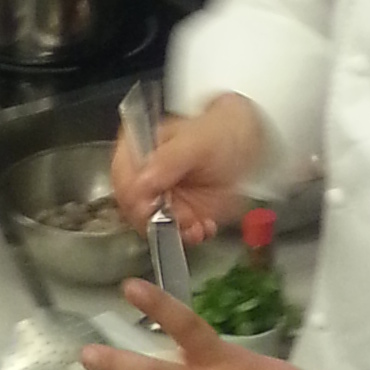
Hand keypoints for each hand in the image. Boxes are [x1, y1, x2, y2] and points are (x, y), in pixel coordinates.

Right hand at [107, 91, 266, 247]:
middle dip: (157, 220)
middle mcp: (140, 175)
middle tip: (185, 219)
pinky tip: (204, 227)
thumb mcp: (197, 141)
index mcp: (136, 147)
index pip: (122, 181)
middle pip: (132, 209)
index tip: (156, 208)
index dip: (136, 200)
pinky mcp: (174, 214)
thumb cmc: (220, 133)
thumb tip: (142, 183)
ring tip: (198, 225)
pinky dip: (190, 236)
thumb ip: (169, 159)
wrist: (246, 144)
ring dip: (176, 231)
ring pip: (151, 226)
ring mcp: (156, 197)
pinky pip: (172, 234)